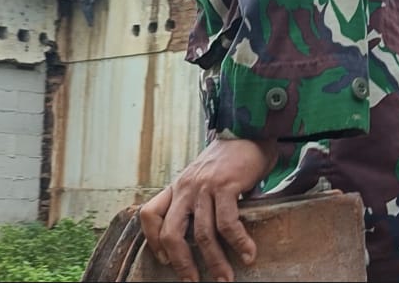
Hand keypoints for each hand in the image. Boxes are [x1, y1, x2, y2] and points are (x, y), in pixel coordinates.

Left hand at [139, 138, 278, 281]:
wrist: (249, 131)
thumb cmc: (230, 159)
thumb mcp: (204, 177)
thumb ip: (198, 199)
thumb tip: (205, 233)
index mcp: (178, 186)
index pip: (149, 213)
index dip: (152, 240)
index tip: (165, 260)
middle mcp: (186, 187)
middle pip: (171, 233)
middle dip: (181, 263)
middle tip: (193, 281)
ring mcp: (204, 186)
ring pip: (203, 234)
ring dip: (216, 262)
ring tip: (226, 278)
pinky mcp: (225, 185)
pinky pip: (228, 223)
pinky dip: (238, 243)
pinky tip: (248, 254)